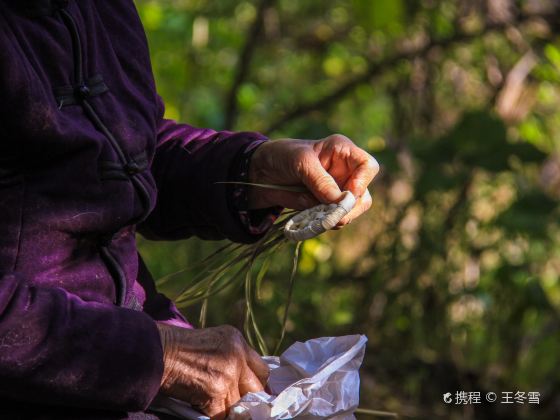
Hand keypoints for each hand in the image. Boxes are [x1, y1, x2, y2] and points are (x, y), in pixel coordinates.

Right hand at [156, 323, 268, 418]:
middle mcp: (238, 356)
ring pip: (238, 404)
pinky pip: (222, 414)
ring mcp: (229, 374)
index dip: (257, 384)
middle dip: (247, 398)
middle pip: (257, 387)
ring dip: (226, 408)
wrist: (158, 351)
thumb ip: (231, 357)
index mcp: (238, 341)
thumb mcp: (213, 341)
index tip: (252, 394)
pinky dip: (213, 414)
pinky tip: (200, 405)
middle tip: (237, 405)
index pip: (262, 369)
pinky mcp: (216, 392)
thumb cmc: (178, 347)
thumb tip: (241, 381)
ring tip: (211, 402)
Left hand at [248, 134, 378, 225]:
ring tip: (318, 218)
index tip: (347, 194)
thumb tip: (340, 203)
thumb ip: (320, 181)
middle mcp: (345, 173)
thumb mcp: (300, 162)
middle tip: (334, 217)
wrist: (262, 173)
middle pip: (363, 195)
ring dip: (337, 218)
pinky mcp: (326, 207)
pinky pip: (334, 220)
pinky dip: (325, 223)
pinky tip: (312, 220)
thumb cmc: (283, 156)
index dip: (362, 182)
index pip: (368, 166)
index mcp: (343, 152)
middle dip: (351, 208)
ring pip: (351, 211)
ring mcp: (337, 192)